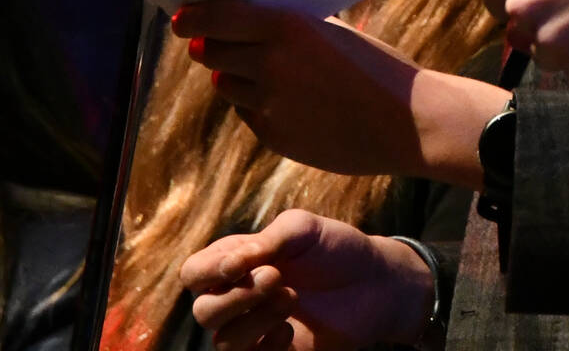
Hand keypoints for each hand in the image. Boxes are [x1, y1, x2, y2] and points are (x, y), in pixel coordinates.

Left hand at [170, 1, 499, 187]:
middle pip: (214, 52)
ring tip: (256, 69)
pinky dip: (255, 103)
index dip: (194, 16)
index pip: (219, 17)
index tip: (181, 16)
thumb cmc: (378, 68)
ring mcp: (270, 106)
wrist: (408, 123)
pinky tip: (283, 99)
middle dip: (209, 44)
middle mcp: (270, 66)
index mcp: (287, 28)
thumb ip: (291, 29)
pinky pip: (249, 113)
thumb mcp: (334, 33)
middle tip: (208, 39)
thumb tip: (250, 25)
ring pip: (228, 85)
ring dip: (233, 75)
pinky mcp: (275, 137)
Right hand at [181, 211, 432, 350]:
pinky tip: (290, 330)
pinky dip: (266, 345)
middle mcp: (237, 297)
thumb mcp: (302, 228)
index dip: (207, 272)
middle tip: (277, 278)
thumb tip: (230, 267)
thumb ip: (266, 241)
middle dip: (237, 297)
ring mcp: (253, 329)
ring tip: (292, 298)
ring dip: (255, 319)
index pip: (193, 273)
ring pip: (222, 340)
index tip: (240, 264)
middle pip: (202, 311)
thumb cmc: (335, 248)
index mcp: (236, 261)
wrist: (375, 283)